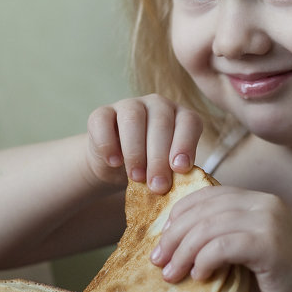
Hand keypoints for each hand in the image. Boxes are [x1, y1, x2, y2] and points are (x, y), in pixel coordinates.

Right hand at [86, 95, 203, 193]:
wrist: (115, 166)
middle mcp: (157, 105)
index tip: (180, 169)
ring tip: (137, 178)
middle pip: (161, 123)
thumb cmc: (150, 168)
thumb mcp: (167, 170)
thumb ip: (175, 173)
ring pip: (133, 119)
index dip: (186, 144)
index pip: (189, 122)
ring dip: (135, 151)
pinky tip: (114, 162)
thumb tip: (182, 186)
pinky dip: (108, 143)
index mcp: (180, 116)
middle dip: (159, 158)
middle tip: (157, 186)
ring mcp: (129, 105)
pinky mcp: (102, 113)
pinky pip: (103, 121)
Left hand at [151, 186, 291, 291]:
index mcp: (258, 200)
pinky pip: (223, 246)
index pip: (208, 195)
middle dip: (174, 235)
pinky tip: (198, 277)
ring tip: (171, 274)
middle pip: (204, 210)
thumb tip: (169, 245)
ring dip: (183, 252)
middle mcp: (265, 203)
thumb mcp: (241, 255)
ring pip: (209, 227)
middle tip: (157, 260)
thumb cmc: (275, 284)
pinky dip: (203, 260)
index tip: (162, 238)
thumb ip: (216, 242)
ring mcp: (269, 221)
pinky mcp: (269, 244)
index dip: (179, 213)